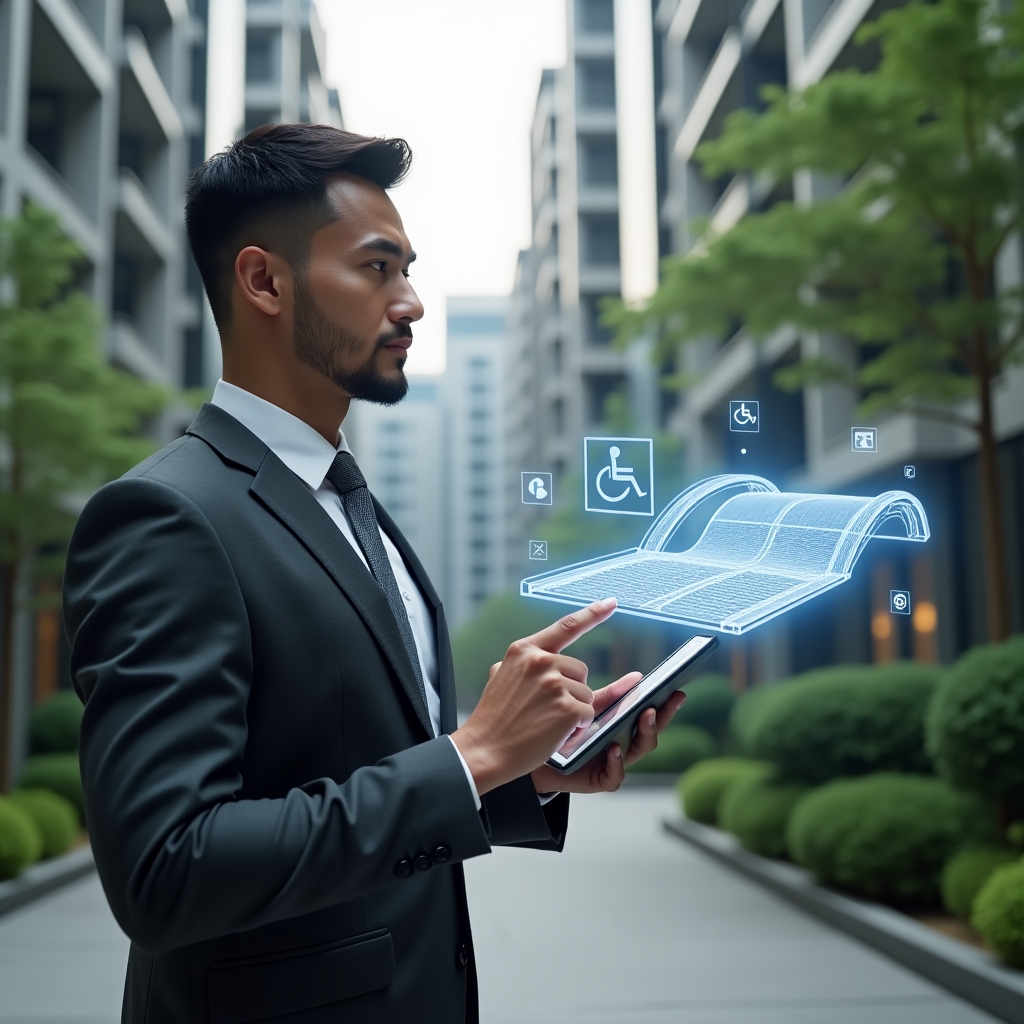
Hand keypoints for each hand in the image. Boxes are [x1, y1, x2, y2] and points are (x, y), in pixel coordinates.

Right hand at [451, 598, 616, 795]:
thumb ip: (520, 663)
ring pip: (585, 694)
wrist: (484, 750)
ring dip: (573, 710)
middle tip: (544, 709)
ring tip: (544, 722)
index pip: (566, 626)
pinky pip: (587, 713)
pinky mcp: (567, 708)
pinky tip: (554, 732)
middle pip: (579, 670)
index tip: (610, 602)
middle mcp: (541, 661)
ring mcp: (554, 684)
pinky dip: (577, 726)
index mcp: (524, 650)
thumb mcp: (499, 676)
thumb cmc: (492, 718)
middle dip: (570, 689)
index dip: (592, 613)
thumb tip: (532, 656)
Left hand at [529, 676, 686, 794]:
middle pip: (651, 732)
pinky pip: (615, 775)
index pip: (652, 715)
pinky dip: (617, 762)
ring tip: (645, 716)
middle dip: (662, 717)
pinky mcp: (600, 780)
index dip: (667, 705)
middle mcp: (625, 745)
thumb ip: (613, 696)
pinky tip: (614, 748)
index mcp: (625, 728)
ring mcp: (615, 763)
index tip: (677, 690)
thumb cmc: (567, 731)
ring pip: (639, 751)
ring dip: (645, 733)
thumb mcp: (590, 708)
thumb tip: (638, 677)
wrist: (539, 756)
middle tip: (665, 700)